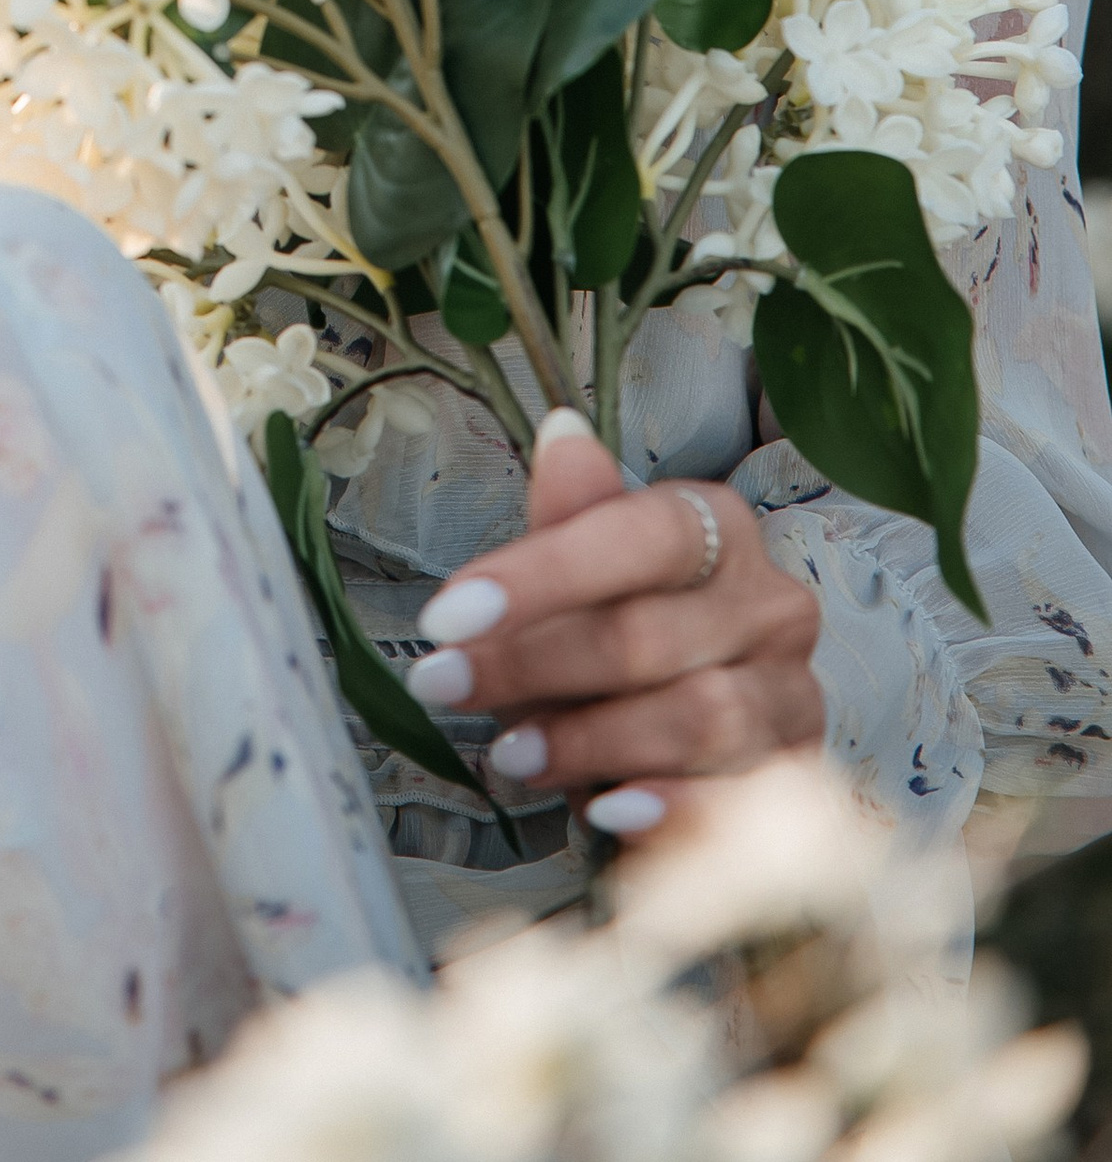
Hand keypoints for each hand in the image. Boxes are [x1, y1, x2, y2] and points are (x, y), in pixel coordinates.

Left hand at [405, 408, 823, 838]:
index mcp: (717, 527)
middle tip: (447, 686)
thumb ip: (573, 519)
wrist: (703, 733)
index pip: (639, 538)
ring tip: (513, 756)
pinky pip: (741, 800)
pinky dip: (671, 808)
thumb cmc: (627, 631)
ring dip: (590, 742)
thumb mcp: (585, 573)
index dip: (540, 577)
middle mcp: (771, 603)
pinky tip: (607, 813)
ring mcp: (794, 693)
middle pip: (648, 636)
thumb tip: (562, 432)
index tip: (446, 617)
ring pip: (697, 718)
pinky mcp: (800, 777)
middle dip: (532, 666)